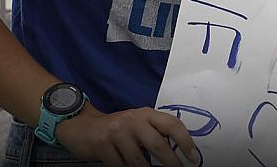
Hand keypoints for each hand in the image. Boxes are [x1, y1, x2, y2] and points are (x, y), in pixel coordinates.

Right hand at [56, 106, 199, 166]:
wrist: (82, 126)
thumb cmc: (116, 128)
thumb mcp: (138, 123)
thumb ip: (155, 132)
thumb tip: (179, 150)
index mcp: (146, 114)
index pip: (172, 125)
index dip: (185, 142)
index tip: (193, 157)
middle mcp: (133, 121)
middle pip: (158, 144)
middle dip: (171, 162)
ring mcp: (117, 132)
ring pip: (138, 160)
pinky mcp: (102, 146)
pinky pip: (120, 166)